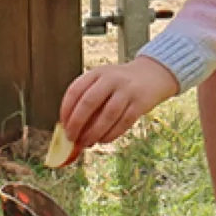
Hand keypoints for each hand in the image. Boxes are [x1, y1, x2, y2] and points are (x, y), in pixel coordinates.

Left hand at [59, 58, 180, 150]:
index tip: (63, 125)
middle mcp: (111, 79)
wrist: (152, 74)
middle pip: (89, 103)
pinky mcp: (140, 103)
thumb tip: (71, 126)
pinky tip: (103, 140)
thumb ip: (88, 98)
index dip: (66, 110)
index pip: (75, 90)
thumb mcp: (103, 81)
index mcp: (97, 72)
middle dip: (77, 124)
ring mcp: (127, 90)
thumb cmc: (121, 83)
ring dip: (93, 133)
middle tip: (71, 138)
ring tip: (86, 143)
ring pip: (107, 115)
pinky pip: (123, 123)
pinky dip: (110, 135)